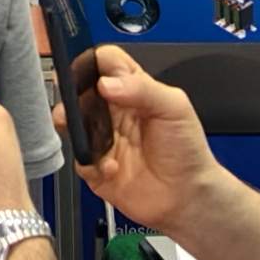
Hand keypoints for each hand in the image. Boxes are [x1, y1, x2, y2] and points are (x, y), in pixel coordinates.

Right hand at [76, 46, 223, 236]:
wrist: (188, 196)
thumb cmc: (187, 150)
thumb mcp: (174, 108)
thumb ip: (142, 89)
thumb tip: (107, 83)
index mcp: (133, 90)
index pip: (106, 64)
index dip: (94, 63)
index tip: (90, 73)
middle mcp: (114, 112)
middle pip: (81, 92)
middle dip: (72, 95)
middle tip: (74, 102)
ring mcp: (104, 139)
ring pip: (73, 125)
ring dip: (74, 128)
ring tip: (85, 134)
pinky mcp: (97, 167)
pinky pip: (80, 160)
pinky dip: (91, 164)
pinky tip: (112, 167)